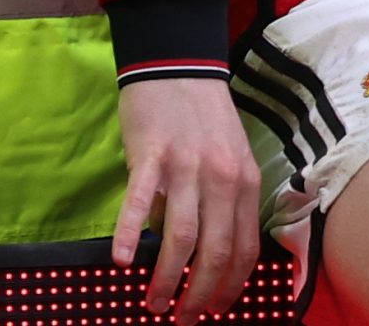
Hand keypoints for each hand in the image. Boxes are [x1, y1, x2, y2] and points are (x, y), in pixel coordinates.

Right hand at [115, 77, 263, 324]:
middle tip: (184, 319)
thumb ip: (224, 202)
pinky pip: (140, 202)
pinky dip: (131, 234)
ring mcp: (186, 168)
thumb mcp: (230, 160)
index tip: (217, 309)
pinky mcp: (151, 156)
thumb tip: (206, 252)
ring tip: (155, 304)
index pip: (245, 247)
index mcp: (244, 182)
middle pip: (216, 251)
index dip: (231, 285)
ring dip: (168, 278)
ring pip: (181, 237)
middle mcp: (221, 178)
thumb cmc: (205, 120)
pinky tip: (123, 262)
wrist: (180, 69)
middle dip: (200, 294)